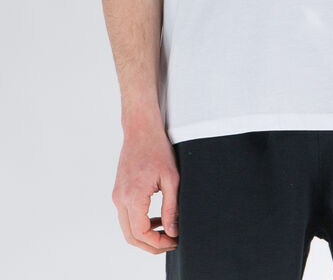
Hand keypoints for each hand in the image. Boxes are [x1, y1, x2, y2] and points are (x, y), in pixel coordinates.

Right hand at [111, 124, 179, 254]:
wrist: (140, 129)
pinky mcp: (118, 191)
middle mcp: (120, 199)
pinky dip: (139, 222)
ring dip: (145, 234)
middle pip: (131, 236)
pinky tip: (156, 218)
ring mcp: (117, 195)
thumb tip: (173, 231)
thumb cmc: (157, 149)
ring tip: (167, 231)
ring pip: (127, 227)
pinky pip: (126, 215)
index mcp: (132, 197)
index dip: (158, 242)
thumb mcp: (171, 179)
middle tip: (170, 243)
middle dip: (151, 245)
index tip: (174, 241)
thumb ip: (171, 208)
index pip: (141, 233)